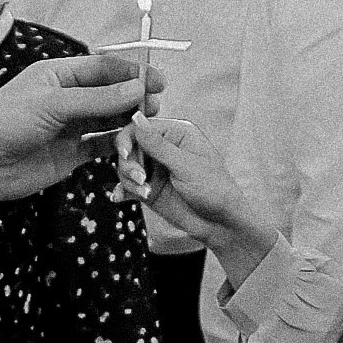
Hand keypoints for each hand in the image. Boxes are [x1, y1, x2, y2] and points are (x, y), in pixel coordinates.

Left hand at [0, 52, 162, 204]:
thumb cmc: (5, 123)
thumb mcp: (51, 105)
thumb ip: (97, 99)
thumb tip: (139, 87)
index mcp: (59, 74)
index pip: (104, 68)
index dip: (132, 72)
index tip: (158, 81)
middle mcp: (68, 97)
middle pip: (111, 94)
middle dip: (134, 99)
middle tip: (155, 108)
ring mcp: (71, 126)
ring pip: (110, 120)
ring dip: (129, 124)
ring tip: (147, 128)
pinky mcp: (72, 153)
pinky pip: (102, 146)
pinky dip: (118, 147)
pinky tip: (131, 148)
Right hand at [120, 114, 276, 283]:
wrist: (221, 224)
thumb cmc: (215, 190)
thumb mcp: (186, 166)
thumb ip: (158, 144)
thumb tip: (136, 117)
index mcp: (177, 134)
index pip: (141, 127)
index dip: (128, 139)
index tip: (125, 154)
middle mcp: (164, 149)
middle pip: (129, 147)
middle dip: (129, 164)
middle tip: (141, 179)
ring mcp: (156, 169)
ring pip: (126, 167)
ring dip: (130, 180)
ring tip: (145, 192)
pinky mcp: (150, 188)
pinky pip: (128, 185)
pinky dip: (124, 190)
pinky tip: (121, 197)